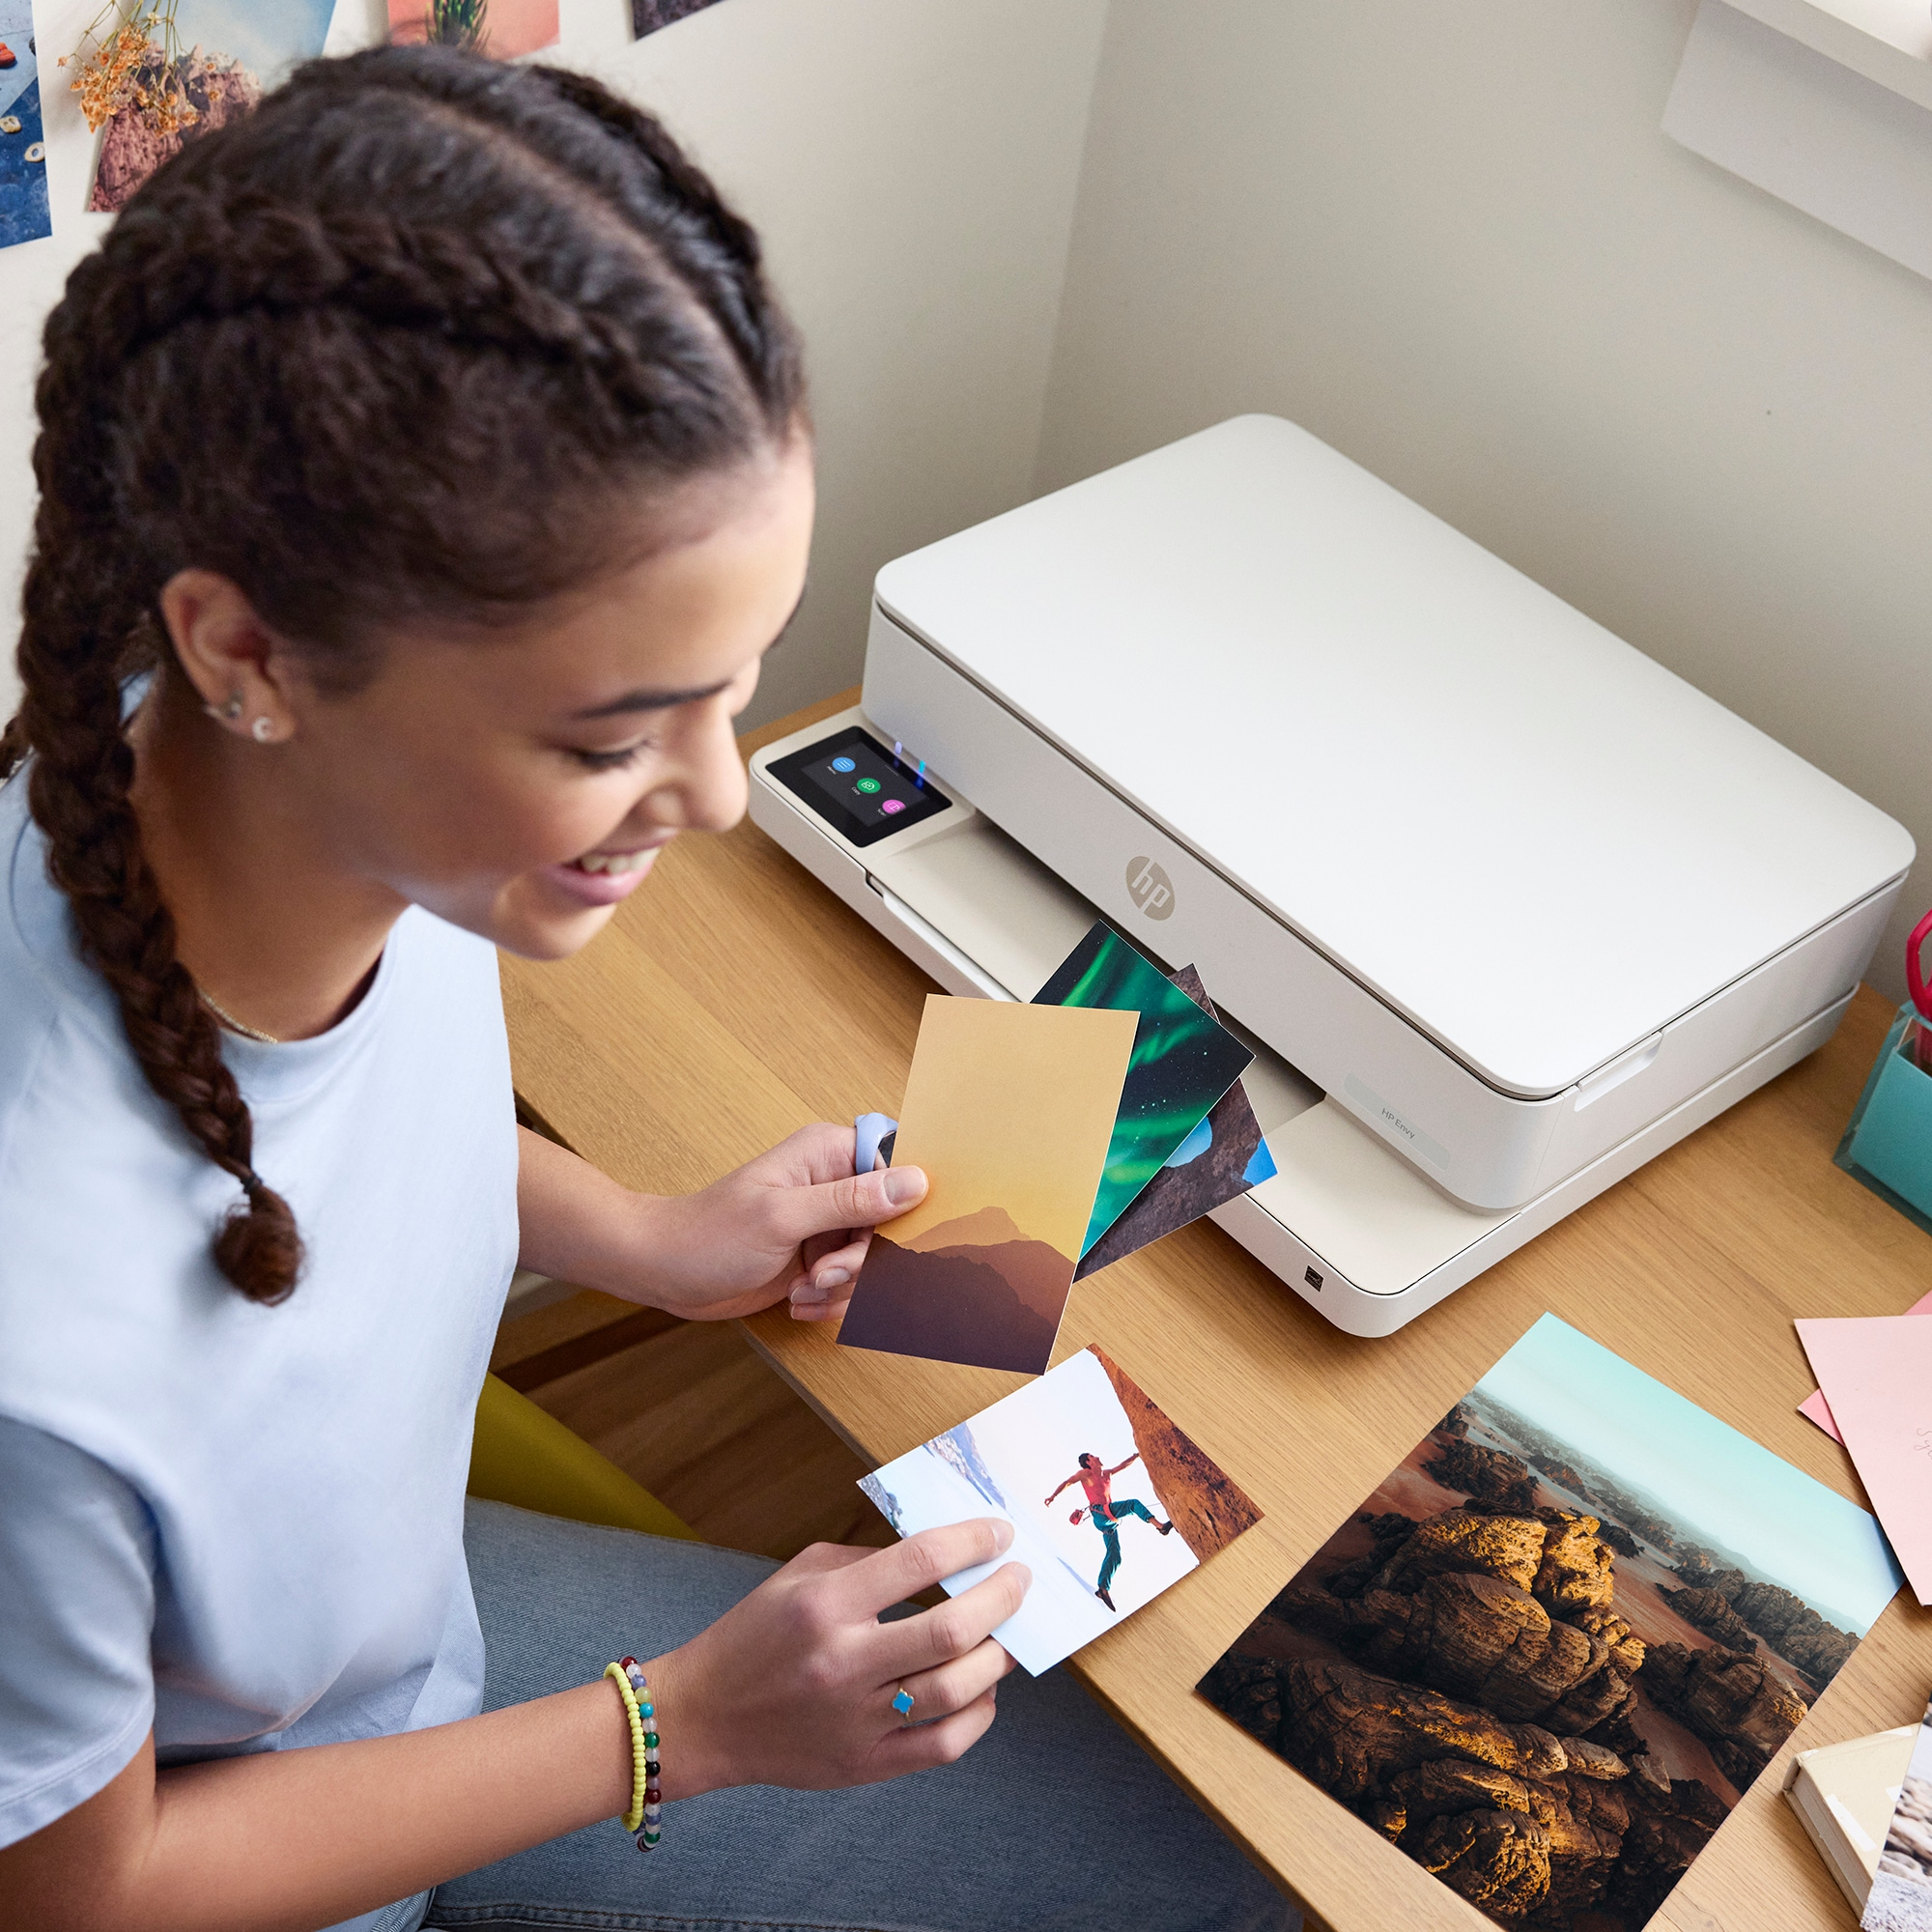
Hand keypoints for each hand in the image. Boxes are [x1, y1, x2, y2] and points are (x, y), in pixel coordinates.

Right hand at [645, 1520, 1028, 1796]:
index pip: (919, 1561)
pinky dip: (979, 1715)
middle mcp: (844, 1662)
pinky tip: (983, 1691)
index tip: (1000, 1535)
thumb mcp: (799, 1575)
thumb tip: (942, 1552)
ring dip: (997, 1656)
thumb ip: (869, 1560)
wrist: (704, 1718)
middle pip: (950, 1629)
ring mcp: (857, 1720)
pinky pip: (944, 1745)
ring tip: (1008, 1635)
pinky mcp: (865, 1765)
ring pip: (956, 1689)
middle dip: (1002, 1598)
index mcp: (825, 1605)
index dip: (972, 1542)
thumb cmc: (753, 1635)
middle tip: (1020, 1580)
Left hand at [646, 1122, 926, 1322]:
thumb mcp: (784, 1218)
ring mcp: (827, 1223)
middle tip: (824, 1273)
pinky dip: (830, 1301)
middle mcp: (833, 1184)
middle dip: (864, 1261)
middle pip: (892, 1223)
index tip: (887, 1237)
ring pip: (875, 1261)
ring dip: (845, 1287)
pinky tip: (798, 1301)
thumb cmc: (710, 1235)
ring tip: (804, 1288)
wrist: (666, 1273)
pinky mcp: (819, 1257)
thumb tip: (915, 1182)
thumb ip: (851, 1201)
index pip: (897, 1165)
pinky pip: (852, 1284)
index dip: (903, 1204)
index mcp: (828, 1153)